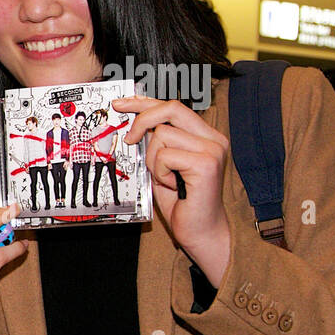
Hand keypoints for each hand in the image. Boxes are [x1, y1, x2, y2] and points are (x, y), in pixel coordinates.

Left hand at [116, 96, 231, 283]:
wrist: (199, 232)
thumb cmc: (181, 202)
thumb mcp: (164, 166)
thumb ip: (157, 144)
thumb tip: (134, 124)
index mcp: (205, 136)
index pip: (173, 107)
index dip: (144, 102)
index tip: (121, 104)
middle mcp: (213, 138)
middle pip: (170, 108)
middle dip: (141, 119)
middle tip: (129, 139)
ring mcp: (212, 149)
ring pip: (161, 135)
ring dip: (153, 160)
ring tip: (165, 179)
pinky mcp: (206, 164)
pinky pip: (164, 156)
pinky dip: (159, 172)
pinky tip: (172, 186)